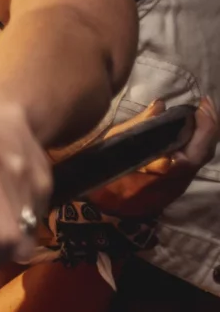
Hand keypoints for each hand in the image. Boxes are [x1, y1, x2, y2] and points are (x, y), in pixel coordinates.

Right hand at [84, 97, 216, 219]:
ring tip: (197, 115)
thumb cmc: (106, 178)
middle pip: (206, 148)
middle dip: (208, 124)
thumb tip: (160, 105)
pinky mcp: (175, 185)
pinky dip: (194, 144)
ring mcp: (181, 184)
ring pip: (201, 155)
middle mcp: (183, 177)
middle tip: (202, 104)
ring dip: (203, 134)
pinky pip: (192, 160)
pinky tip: (188, 132)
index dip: (206, 120)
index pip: (201, 142)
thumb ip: (141, 124)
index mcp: (174, 169)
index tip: (201, 102)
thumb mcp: (118, 144)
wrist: (103, 210)